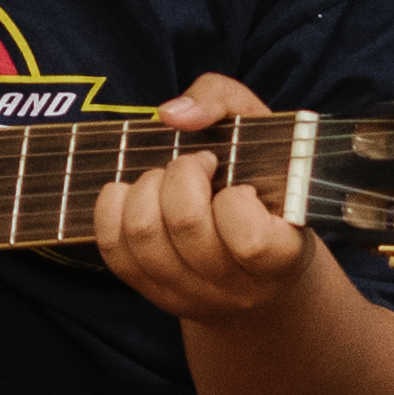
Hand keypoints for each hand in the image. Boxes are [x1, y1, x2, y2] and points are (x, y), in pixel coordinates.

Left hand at [86, 75, 312, 323]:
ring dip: (147, 187)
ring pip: (143, 234)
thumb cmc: (263, 184)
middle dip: (182, 174)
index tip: (240, 184)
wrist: (256, 263)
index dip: (235, 198)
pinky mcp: (150, 291)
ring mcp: (189, 295)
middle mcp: (236, 288)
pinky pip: (112, 248)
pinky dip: (114, 206)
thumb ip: (222, 100)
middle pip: (186, 224)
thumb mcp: (263, 130)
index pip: (250, 238)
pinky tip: (137, 193)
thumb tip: (172, 116)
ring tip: (167, 180)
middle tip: (196, 166)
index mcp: (281, 257)